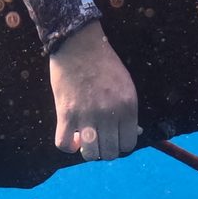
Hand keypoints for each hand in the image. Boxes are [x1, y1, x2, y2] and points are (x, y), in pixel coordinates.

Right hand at [49, 23, 139, 160]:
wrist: (79, 44)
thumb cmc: (104, 64)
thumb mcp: (126, 86)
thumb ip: (128, 111)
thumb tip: (134, 133)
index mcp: (127, 107)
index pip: (128, 145)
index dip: (120, 144)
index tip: (113, 136)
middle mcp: (109, 114)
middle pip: (110, 152)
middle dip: (105, 149)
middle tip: (99, 138)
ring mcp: (87, 115)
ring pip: (90, 154)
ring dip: (88, 151)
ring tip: (85, 139)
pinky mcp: (66, 113)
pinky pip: (64, 144)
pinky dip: (68, 146)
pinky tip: (71, 137)